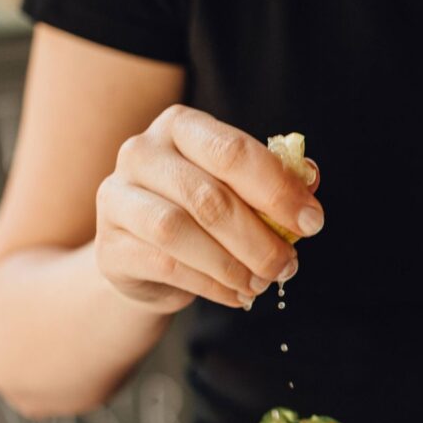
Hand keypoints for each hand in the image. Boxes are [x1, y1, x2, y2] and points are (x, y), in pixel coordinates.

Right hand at [95, 104, 321, 313]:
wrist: (145, 259)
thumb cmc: (202, 215)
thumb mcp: (240, 192)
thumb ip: (275, 182)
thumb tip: (310, 176)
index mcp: (180, 127)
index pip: (232, 151)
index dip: (278, 189)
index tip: (312, 222)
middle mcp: (141, 153)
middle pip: (207, 197)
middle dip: (259, 238)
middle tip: (288, 265)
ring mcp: (116, 198)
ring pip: (180, 231)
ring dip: (232, 264)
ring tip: (262, 282)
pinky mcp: (109, 246)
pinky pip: (165, 266)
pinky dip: (211, 285)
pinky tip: (237, 295)